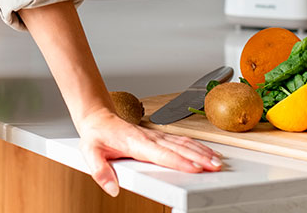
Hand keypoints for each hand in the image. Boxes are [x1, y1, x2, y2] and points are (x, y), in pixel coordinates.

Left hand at [75, 107, 222, 196]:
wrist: (98, 117)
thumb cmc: (97, 134)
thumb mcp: (90, 153)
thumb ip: (100, 171)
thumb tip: (111, 188)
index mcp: (136, 142)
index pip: (161, 154)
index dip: (179, 161)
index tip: (195, 168)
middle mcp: (149, 138)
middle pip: (179, 148)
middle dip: (199, 157)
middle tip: (215, 167)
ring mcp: (155, 136)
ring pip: (183, 143)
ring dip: (201, 152)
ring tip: (216, 161)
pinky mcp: (158, 137)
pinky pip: (180, 140)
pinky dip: (196, 146)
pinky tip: (205, 151)